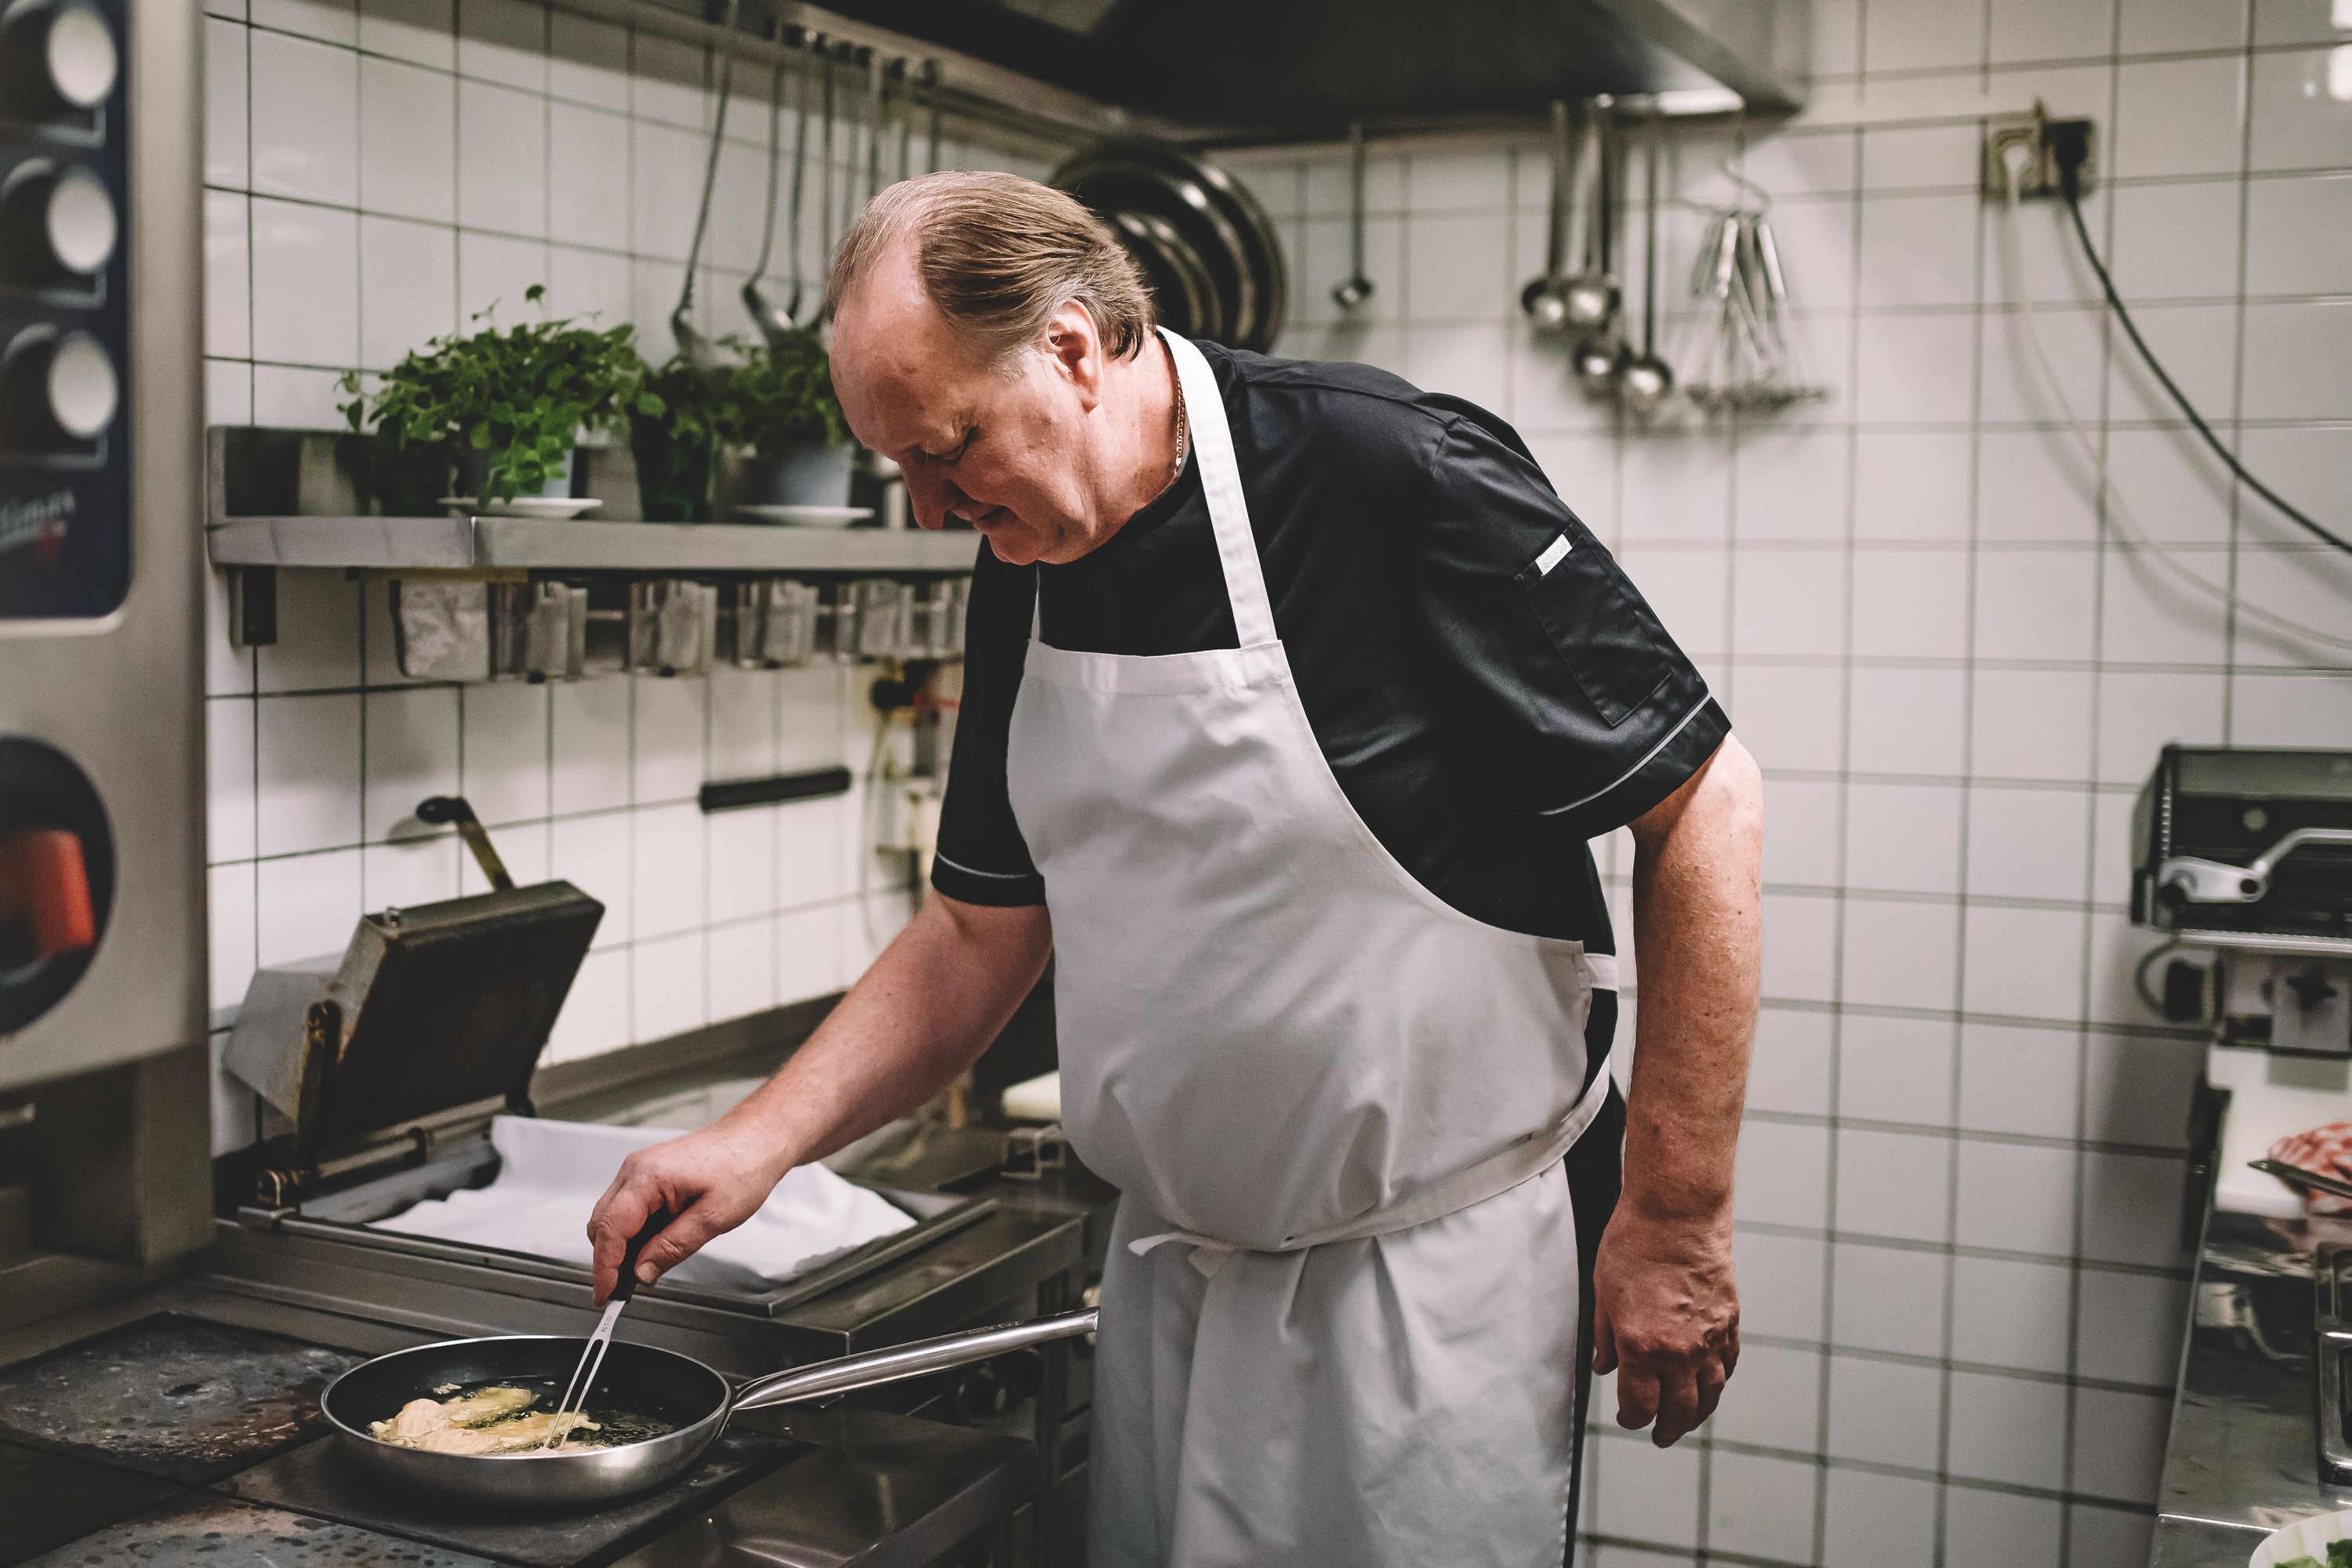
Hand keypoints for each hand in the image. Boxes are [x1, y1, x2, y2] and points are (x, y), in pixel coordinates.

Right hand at [586, 1117, 793, 1302]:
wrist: (758, 1137)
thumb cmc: (744, 1164)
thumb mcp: (714, 1216)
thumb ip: (674, 1247)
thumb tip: (643, 1272)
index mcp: (648, 1176)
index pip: (610, 1230)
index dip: (604, 1269)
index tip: (606, 1295)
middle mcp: (637, 1169)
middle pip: (602, 1224)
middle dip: (609, 1260)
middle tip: (624, 1290)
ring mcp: (641, 1169)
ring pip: (613, 1217)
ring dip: (623, 1246)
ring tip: (647, 1268)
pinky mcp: (649, 1174)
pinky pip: (628, 1208)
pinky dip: (634, 1231)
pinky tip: (655, 1245)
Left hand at [1589, 1205, 1738, 1446]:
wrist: (1677, 1213)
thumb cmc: (1635, 1244)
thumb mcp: (1602, 1292)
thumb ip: (1604, 1337)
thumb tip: (1605, 1366)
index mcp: (1641, 1346)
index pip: (1640, 1406)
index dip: (1632, 1419)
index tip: (1628, 1419)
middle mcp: (1679, 1351)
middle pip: (1678, 1411)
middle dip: (1666, 1430)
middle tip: (1660, 1437)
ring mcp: (1709, 1339)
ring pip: (1709, 1395)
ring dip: (1697, 1415)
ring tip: (1686, 1422)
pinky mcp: (1729, 1322)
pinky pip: (1727, 1366)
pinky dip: (1719, 1383)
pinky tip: (1710, 1386)